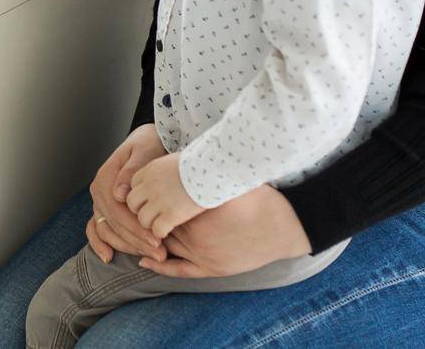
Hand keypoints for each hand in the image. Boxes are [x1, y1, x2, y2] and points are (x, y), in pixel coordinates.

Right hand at [84, 125, 168, 263]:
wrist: (150, 140)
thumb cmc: (150, 144)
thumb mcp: (144, 150)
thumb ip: (133, 170)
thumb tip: (119, 193)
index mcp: (105, 177)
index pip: (119, 210)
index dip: (136, 228)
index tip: (157, 240)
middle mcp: (99, 191)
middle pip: (115, 224)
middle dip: (137, 242)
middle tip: (160, 254)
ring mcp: (100, 201)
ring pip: (108, 230)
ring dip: (128, 246)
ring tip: (152, 256)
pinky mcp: (105, 209)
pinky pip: (98, 229)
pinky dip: (100, 243)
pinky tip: (108, 257)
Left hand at [126, 152, 204, 238]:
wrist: (211, 169)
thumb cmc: (198, 163)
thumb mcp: (173, 161)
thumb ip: (162, 170)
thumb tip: (164, 174)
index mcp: (149, 171)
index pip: (132, 186)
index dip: (141, 195)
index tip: (150, 200)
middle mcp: (150, 186)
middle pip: (132, 203)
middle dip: (140, 210)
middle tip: (153, 214)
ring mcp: (159, 201)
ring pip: (142, 219)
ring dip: (150, 223)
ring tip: (161, 223)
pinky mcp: (171, 215)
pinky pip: (157, 230)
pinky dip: (161, 232)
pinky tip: (169, 229)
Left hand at [137, 185, 311, 276]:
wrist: (281, 223)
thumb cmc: (253, 195)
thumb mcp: (220, 177)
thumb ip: (197, 172)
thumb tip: (178, 157)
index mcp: (191, 203)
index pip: (152, 201)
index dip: (146, 197)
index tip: (145, 192)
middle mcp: (192, 229)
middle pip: (153, 221)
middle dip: (148, 216)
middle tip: (143, 209)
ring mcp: (199, 250)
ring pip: (162, 244)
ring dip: (153, 236)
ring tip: (148, 228)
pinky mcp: (210, 267)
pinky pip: (176, 268)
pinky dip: (159, 265)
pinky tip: (145, 259)